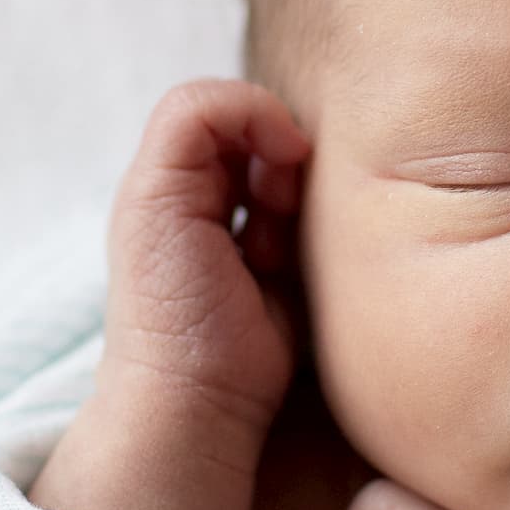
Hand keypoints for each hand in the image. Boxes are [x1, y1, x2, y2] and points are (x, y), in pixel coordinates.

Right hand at [31, 79, 311, 509]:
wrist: (195, 403)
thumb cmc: (247, 364)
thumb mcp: (289, 284)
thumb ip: (298, 240)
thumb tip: (357, 207)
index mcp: (204, 222)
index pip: (254, 149)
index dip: (295, 161)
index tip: (313, 214)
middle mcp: (177, 200)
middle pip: (242, 125)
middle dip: (287, 152)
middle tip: (300, 207)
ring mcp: (159, 191)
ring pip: (220, 107)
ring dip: (270, 137)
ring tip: (286, 199)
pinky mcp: (152, 189)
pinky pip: (196, 106)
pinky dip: (248, 113)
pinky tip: (281, 159)